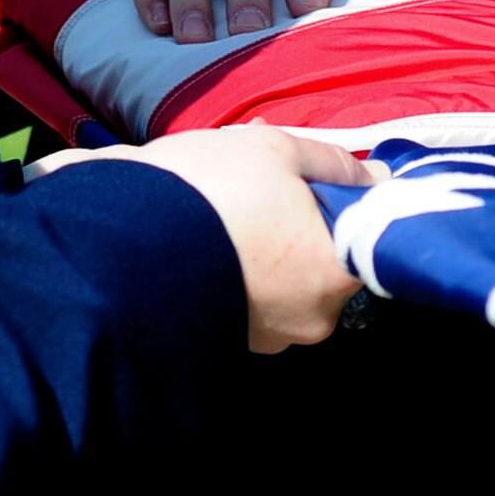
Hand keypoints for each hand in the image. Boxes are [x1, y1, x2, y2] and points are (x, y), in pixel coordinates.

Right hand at [24, 127, 384, 351]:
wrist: (116, 247)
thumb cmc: (210, 192)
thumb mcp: (275, 150)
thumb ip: (333, 163)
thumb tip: (378, 176)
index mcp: (337, 274)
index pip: (363, 240)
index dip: (341, 208)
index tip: (310, 186)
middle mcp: (313, 318)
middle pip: (320, 264)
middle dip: (296, 229)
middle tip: (258, 192)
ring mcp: (268, 339)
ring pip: (281, 285)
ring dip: (261, 254)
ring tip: (222, 214)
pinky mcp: (226, 346)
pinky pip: (244, 301)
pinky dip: (233, 275)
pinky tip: (205, 243)